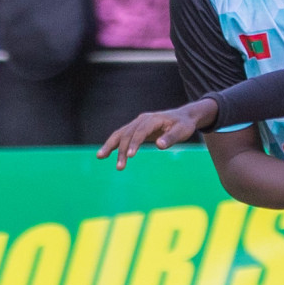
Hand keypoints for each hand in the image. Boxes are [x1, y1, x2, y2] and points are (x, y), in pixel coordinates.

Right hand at [98, 97, 217, 168]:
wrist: (183, 117)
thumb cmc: (183, 125)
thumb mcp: (182, 131)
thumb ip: (171, 138)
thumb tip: (160, 146)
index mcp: (153, 119)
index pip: (140, 131)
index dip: (134, 143)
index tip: (130, 156)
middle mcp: (142, 119)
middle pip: (127, 133)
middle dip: (122, 150)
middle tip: (120, 167)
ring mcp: (137, 123)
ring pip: (120, 133)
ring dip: (110, 145)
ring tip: (100, 157)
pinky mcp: (136, 129)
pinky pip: (122, 135)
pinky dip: (113, 144)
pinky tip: (105, 154)